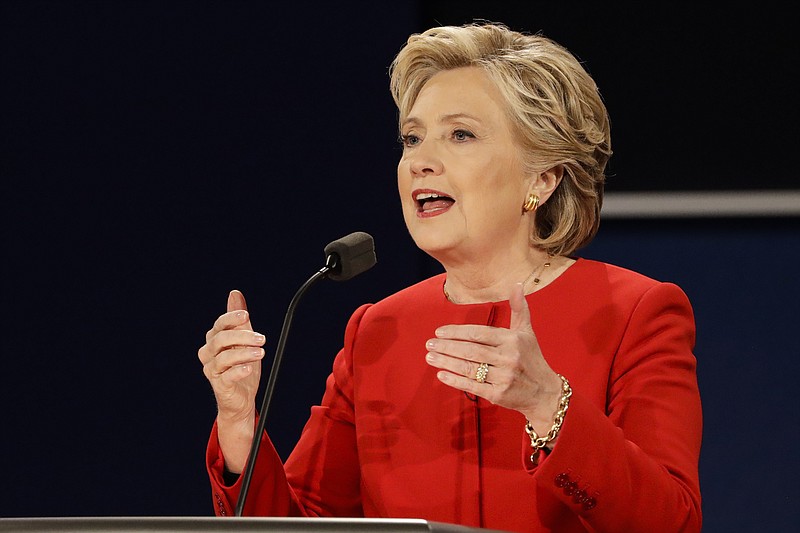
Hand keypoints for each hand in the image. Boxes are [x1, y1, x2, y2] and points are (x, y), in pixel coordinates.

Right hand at [198, 289, 264, 470]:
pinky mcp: (220, 386)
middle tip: (261, 338)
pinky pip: (226, 377)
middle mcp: (209, 355)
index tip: (246, 315)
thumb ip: (240, 320)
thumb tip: (235, 294)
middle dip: (242, 336)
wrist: (242, 399)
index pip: (219, 325)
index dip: (231, 318)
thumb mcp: (245, 340)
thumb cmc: (241, 367)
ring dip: (243, 353)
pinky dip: (238, 371)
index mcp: (215, 341)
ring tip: (260, 352)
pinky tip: (249, 368)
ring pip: (223, 358)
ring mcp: (212, 371)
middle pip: (220, 340)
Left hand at [424, 283, 561, 429]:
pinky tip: (441, 375)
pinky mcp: (499, 395)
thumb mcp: (527, 332)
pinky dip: (455, 381)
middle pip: (471, 350)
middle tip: (429, 343)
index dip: (457, 332)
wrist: (545, 392)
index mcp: (512, 340)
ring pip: (469, 368)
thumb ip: (519, 309)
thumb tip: (517, 285)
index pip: (479, 333)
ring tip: (430, 357)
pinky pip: (472, 386)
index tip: (439, 331)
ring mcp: (504, 377)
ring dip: (446, 362)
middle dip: (447, 346)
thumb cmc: (531, 358)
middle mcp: (508, 358)